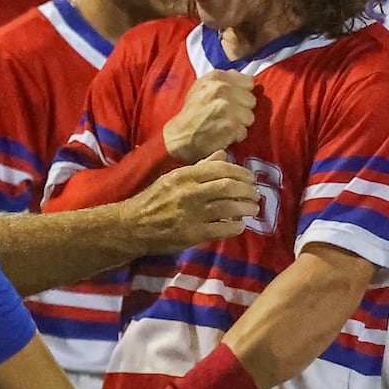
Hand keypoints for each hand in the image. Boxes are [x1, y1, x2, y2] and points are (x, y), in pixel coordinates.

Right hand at [126, 152, 258, 252]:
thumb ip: (199, 167)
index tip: (250, 178)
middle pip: (228, 187)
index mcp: (185, 175)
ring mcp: (192, 214)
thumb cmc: (154, 199)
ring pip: (228, 208)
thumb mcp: (173, 178)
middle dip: (247, 190)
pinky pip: (221, 230)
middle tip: (255, 194)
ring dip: (245, 208)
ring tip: (253, 209)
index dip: (240, 172)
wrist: (132, 226)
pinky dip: (235, 227)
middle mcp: (190, 193)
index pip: (220, 168)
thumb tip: (222, 154)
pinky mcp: (192, 234)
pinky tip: (239, 226)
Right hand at [161, 70, 256, 161]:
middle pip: (251, 100)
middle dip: (242, 109)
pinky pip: (244, 132)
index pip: (248, 82)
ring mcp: (227, 107)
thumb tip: (249, 80)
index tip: (233, 101)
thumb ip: (225, 81)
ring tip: (224, 125)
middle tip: (226, 115)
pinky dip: (235, 137)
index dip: (242, 94)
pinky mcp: (231, 125)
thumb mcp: (202, 87)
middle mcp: (222, 89)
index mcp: (216, 77)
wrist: (179, 136)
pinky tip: (223, 135)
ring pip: (250, 117)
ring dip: (240, 124)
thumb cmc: (192, 113)